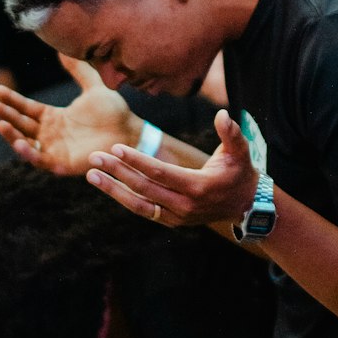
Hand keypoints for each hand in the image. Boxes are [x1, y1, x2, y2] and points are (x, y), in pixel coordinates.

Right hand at [0, 59, 141, 175]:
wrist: (130, 133)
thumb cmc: (114, 113)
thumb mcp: (94, 87)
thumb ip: (79, 70)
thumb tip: (65, 50)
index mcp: (54, 117)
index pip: (27, 108)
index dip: (12, 100)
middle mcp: (50, 133)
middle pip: (21, 123)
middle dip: (5, 114)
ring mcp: (55, 149)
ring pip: (25, 142)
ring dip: (12, 134)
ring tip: (0, 124)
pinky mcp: (62, 163)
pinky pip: (40, 160)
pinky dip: (29, 153)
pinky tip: (20, 143)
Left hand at [86, 107, 258, 226]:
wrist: (246, 206)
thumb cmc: (241, 173)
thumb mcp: (240, 151)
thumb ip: (231, 133)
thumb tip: (222, 114)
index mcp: (198, 186)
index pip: (160, 172)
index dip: (137, 160)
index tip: (116, 148)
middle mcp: (184, 206)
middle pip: (144, 188)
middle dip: (117, 172)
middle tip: (94, 157)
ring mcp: (177, 217)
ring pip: (139, 204)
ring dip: (113, 190)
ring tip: (92, 175)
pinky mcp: (172, 222)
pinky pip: (144, 211)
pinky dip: (125, 199)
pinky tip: (108, 185)